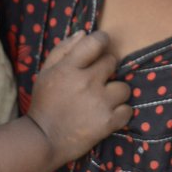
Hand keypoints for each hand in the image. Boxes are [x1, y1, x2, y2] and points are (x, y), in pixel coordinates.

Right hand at [27, 31, 131, 168]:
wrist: (43, 139)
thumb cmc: (44, 103)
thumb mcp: (46, 72)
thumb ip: (63, 50)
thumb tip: (84, 32)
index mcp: (69, 68)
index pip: (96, 42)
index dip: (102, 41)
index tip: (100, 46)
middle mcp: (87, 82)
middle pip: (112, 62)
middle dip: (106, 69)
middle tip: (96, 80)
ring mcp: (99, 103)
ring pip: (124, 87)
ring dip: (115, 93)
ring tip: (102, 101)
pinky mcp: (108, 122)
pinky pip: (127, 110)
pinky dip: (120, 113)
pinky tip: (108, 114)